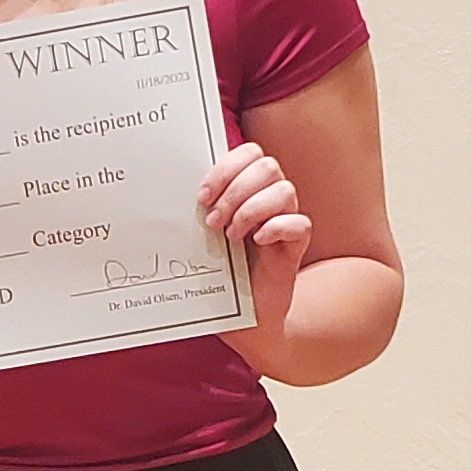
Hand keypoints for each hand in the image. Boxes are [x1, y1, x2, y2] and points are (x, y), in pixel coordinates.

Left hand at [198, 140, 309, 329]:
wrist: (245, 317)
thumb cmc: (223, 273)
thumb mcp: (205, 236)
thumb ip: (199, 210)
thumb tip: (170, 192)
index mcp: (249, 188)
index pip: (250, 152)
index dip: (226, 168)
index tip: (201, 197)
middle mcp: (271, 200)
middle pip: (268, 166)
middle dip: (235, 190)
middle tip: (213, 220)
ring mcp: (286, 221)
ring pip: (285, 190)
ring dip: (251, 210)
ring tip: (230, 236)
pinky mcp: (296, 246)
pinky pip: (299, 224)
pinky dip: (275, 228)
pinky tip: (257, 243)